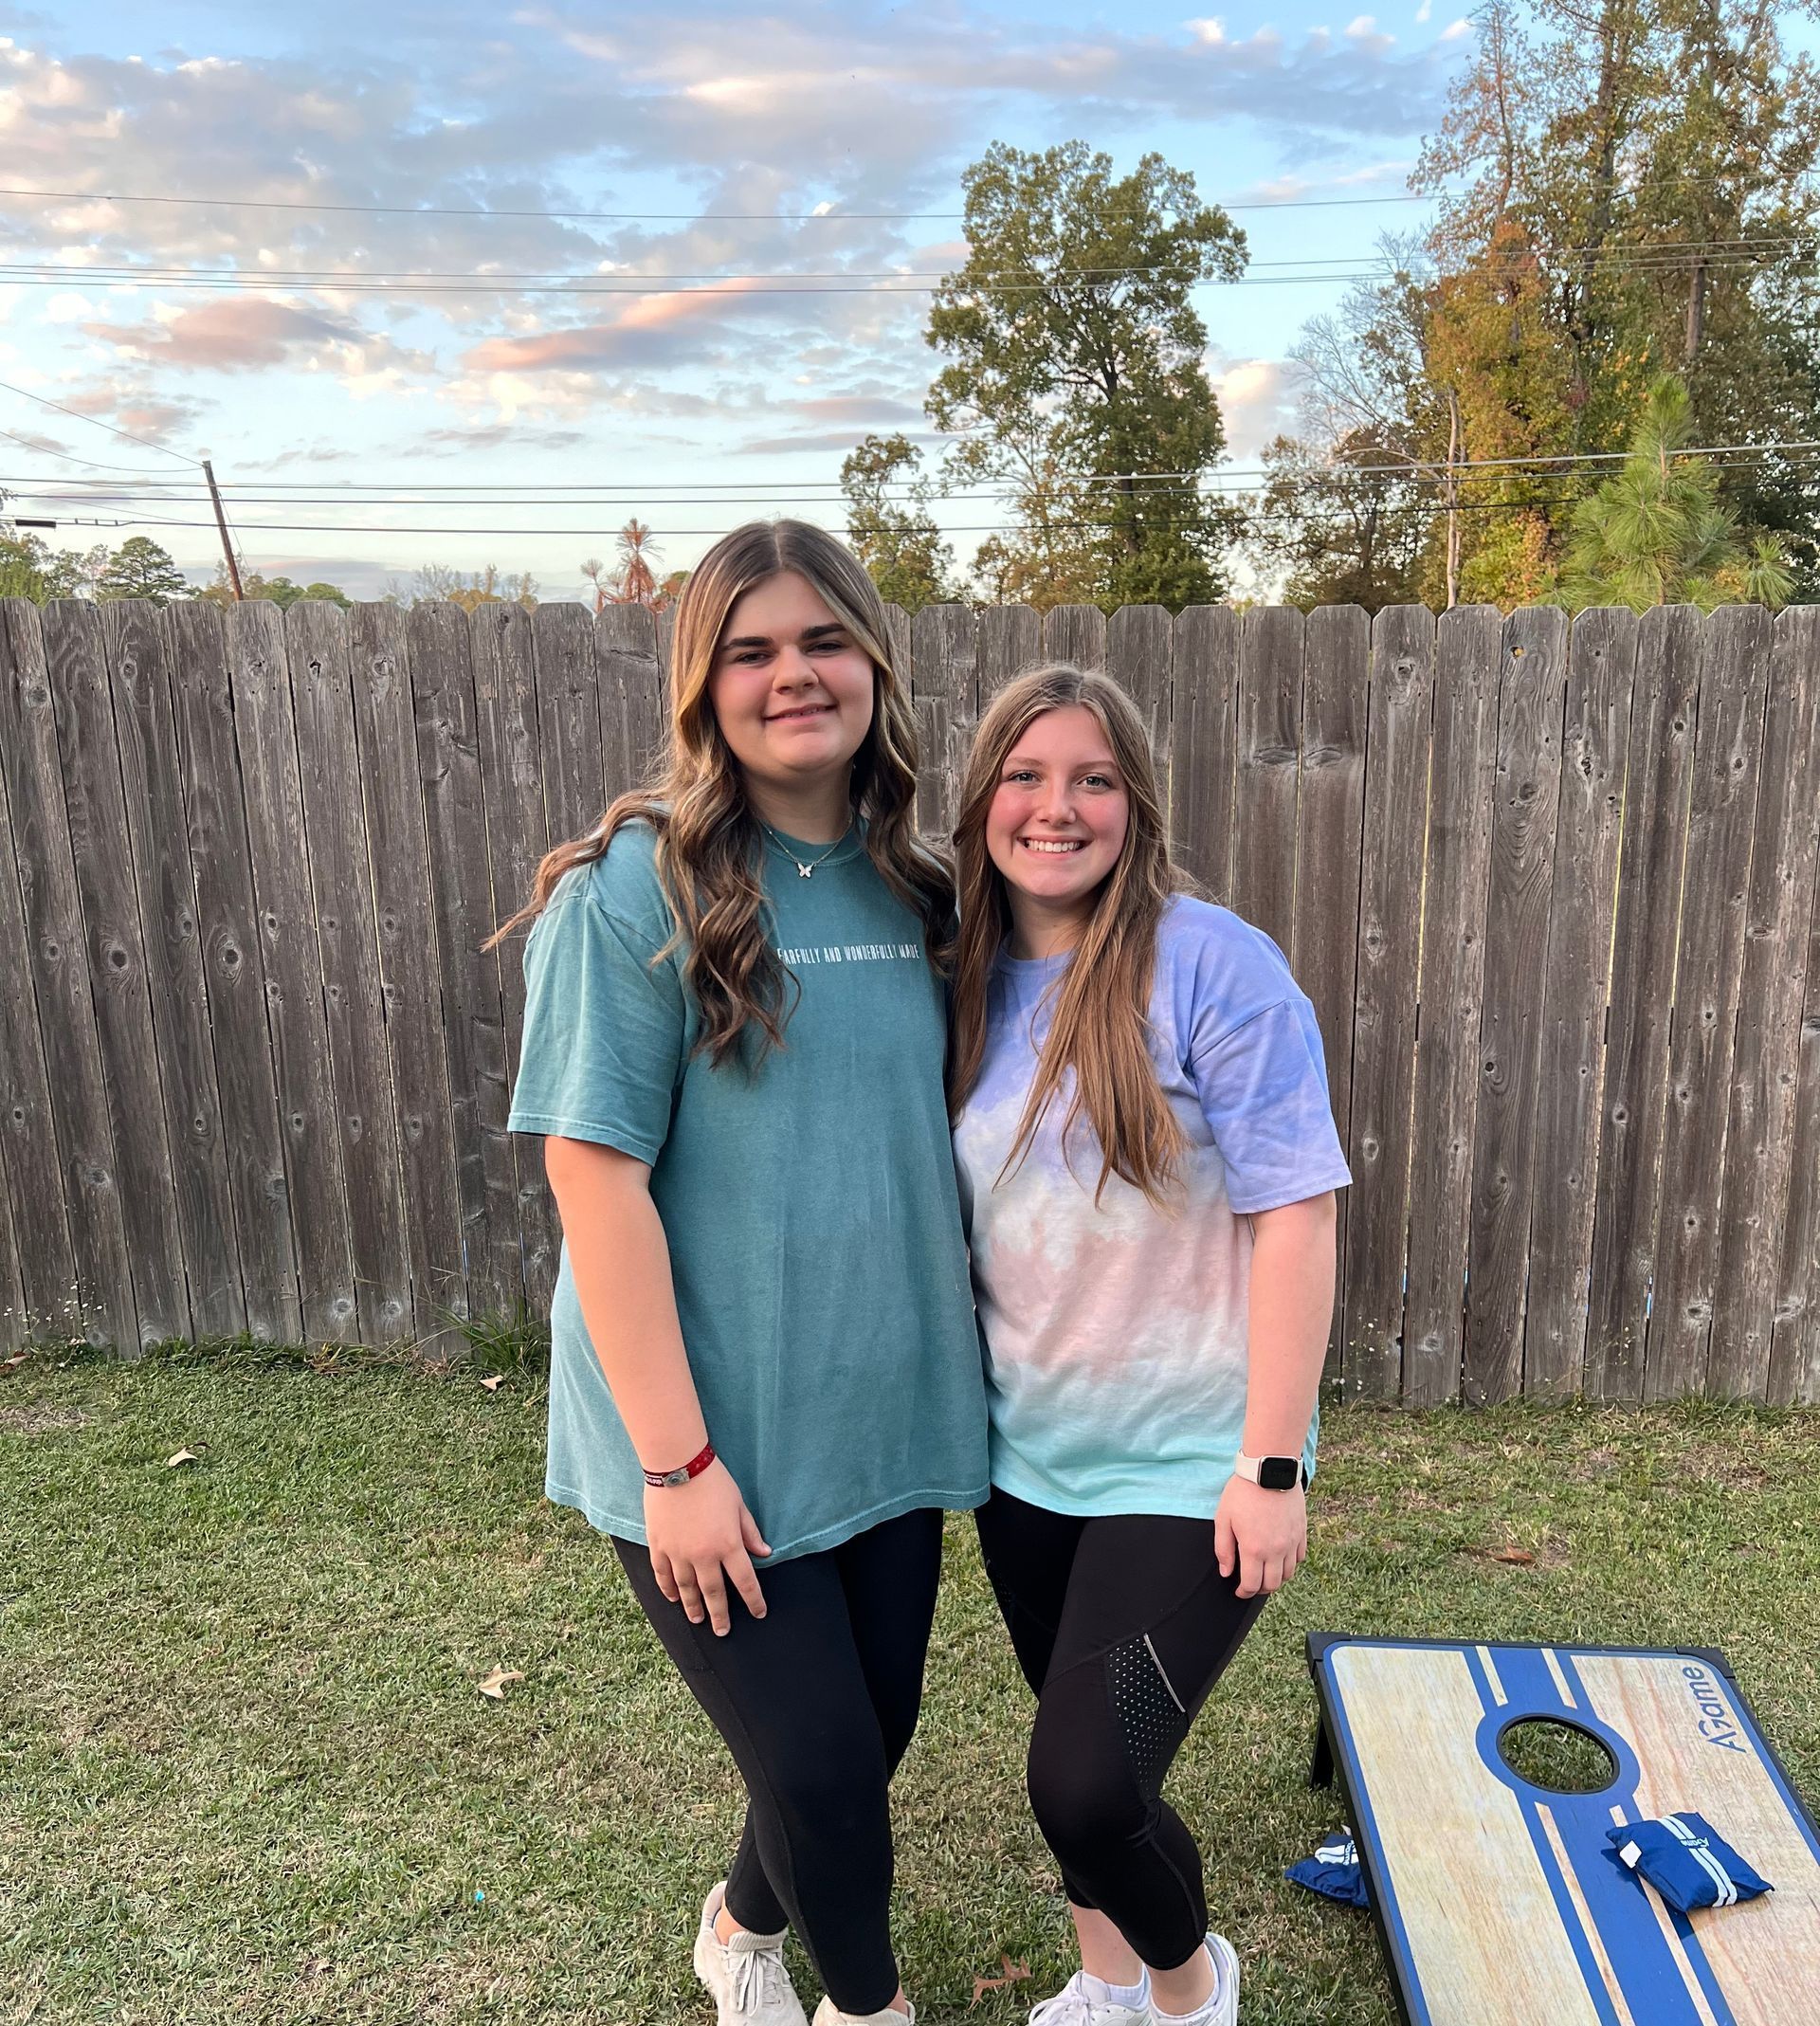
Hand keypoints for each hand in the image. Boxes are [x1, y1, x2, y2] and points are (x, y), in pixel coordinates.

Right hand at [644, 1459, 770, 1635]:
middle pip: (714, 1593)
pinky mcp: (659, 1546)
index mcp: (728, 1544)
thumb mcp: (739, 1505)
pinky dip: (668, 1590)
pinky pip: (663, 1575)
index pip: (745, 1581)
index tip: (759, 1613)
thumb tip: (765, 1554)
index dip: (754, 1600)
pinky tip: (673, 1599)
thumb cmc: (713, 1481)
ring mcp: (678, 1553)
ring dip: (693, 1607)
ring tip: (698, 1620)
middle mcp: (703, 1555)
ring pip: (686, 1589)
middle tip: (722, 1632)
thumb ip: (750, 1532)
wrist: (677, 1465)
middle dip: (720, 1615)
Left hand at [1215, 1474, 1307, 1598]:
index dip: (1244, 1593)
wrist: (1268, 1470)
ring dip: (1277, 1579)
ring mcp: (1291, 1542)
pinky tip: (1280, 1558)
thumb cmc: (1242, 1493)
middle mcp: (1276, 1550)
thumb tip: (1226, 1573)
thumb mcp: (1223, 1519)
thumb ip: (1223, 1549)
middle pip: (1273, 1584)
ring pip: (1289, 1574)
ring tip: (1266, 1573)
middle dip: (1260, 1589)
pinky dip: (1290, 1564)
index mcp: (1254, 1549)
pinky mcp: (1301, 1532)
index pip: (1252, 1585)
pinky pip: (1299, 1558)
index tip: (1239, 1592)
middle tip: (1251, 1584)